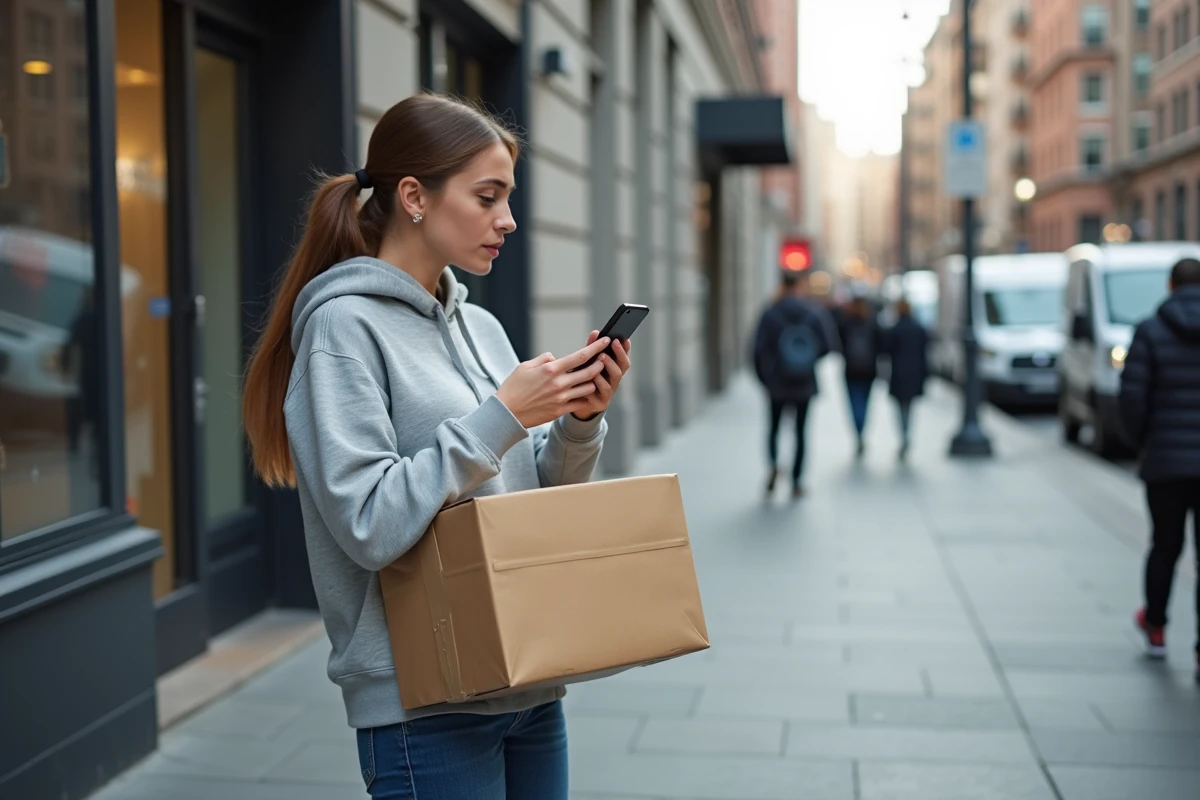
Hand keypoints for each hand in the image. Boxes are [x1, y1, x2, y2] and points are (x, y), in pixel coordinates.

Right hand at [495, 337, 610, 427]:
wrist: (506, 412)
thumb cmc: (513, 387)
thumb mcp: (525, 366)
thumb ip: (544, 359)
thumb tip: (556, 358)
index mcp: (551, 369)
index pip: (580, 356)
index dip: (596, 348)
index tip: (605, 341)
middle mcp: (559, 383)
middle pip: (589, 372)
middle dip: (600, 364)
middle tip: (604, 360)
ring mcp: (561, 398)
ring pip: (588, 388)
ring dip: (593, 381)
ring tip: (591, 378)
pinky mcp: (560, 410)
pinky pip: (580, 403)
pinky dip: (584, 397)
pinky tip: (584, 393)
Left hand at [571, 331, 632, 420]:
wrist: (574, 402)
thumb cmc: (581, 378)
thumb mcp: (586, 362)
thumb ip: (591, 349)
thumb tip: (596, 332)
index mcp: (613, 369)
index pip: (623, 357)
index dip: (625, 348)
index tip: (624, 338)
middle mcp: (614, 380)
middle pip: (622, 367)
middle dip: (618, 355)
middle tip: (611, 344)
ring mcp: (609, 392)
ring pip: (614, 380)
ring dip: (608, 367)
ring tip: (601, 357)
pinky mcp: (601, 403)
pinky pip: (601, 393)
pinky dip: (597, 384)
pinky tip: (591, 377)